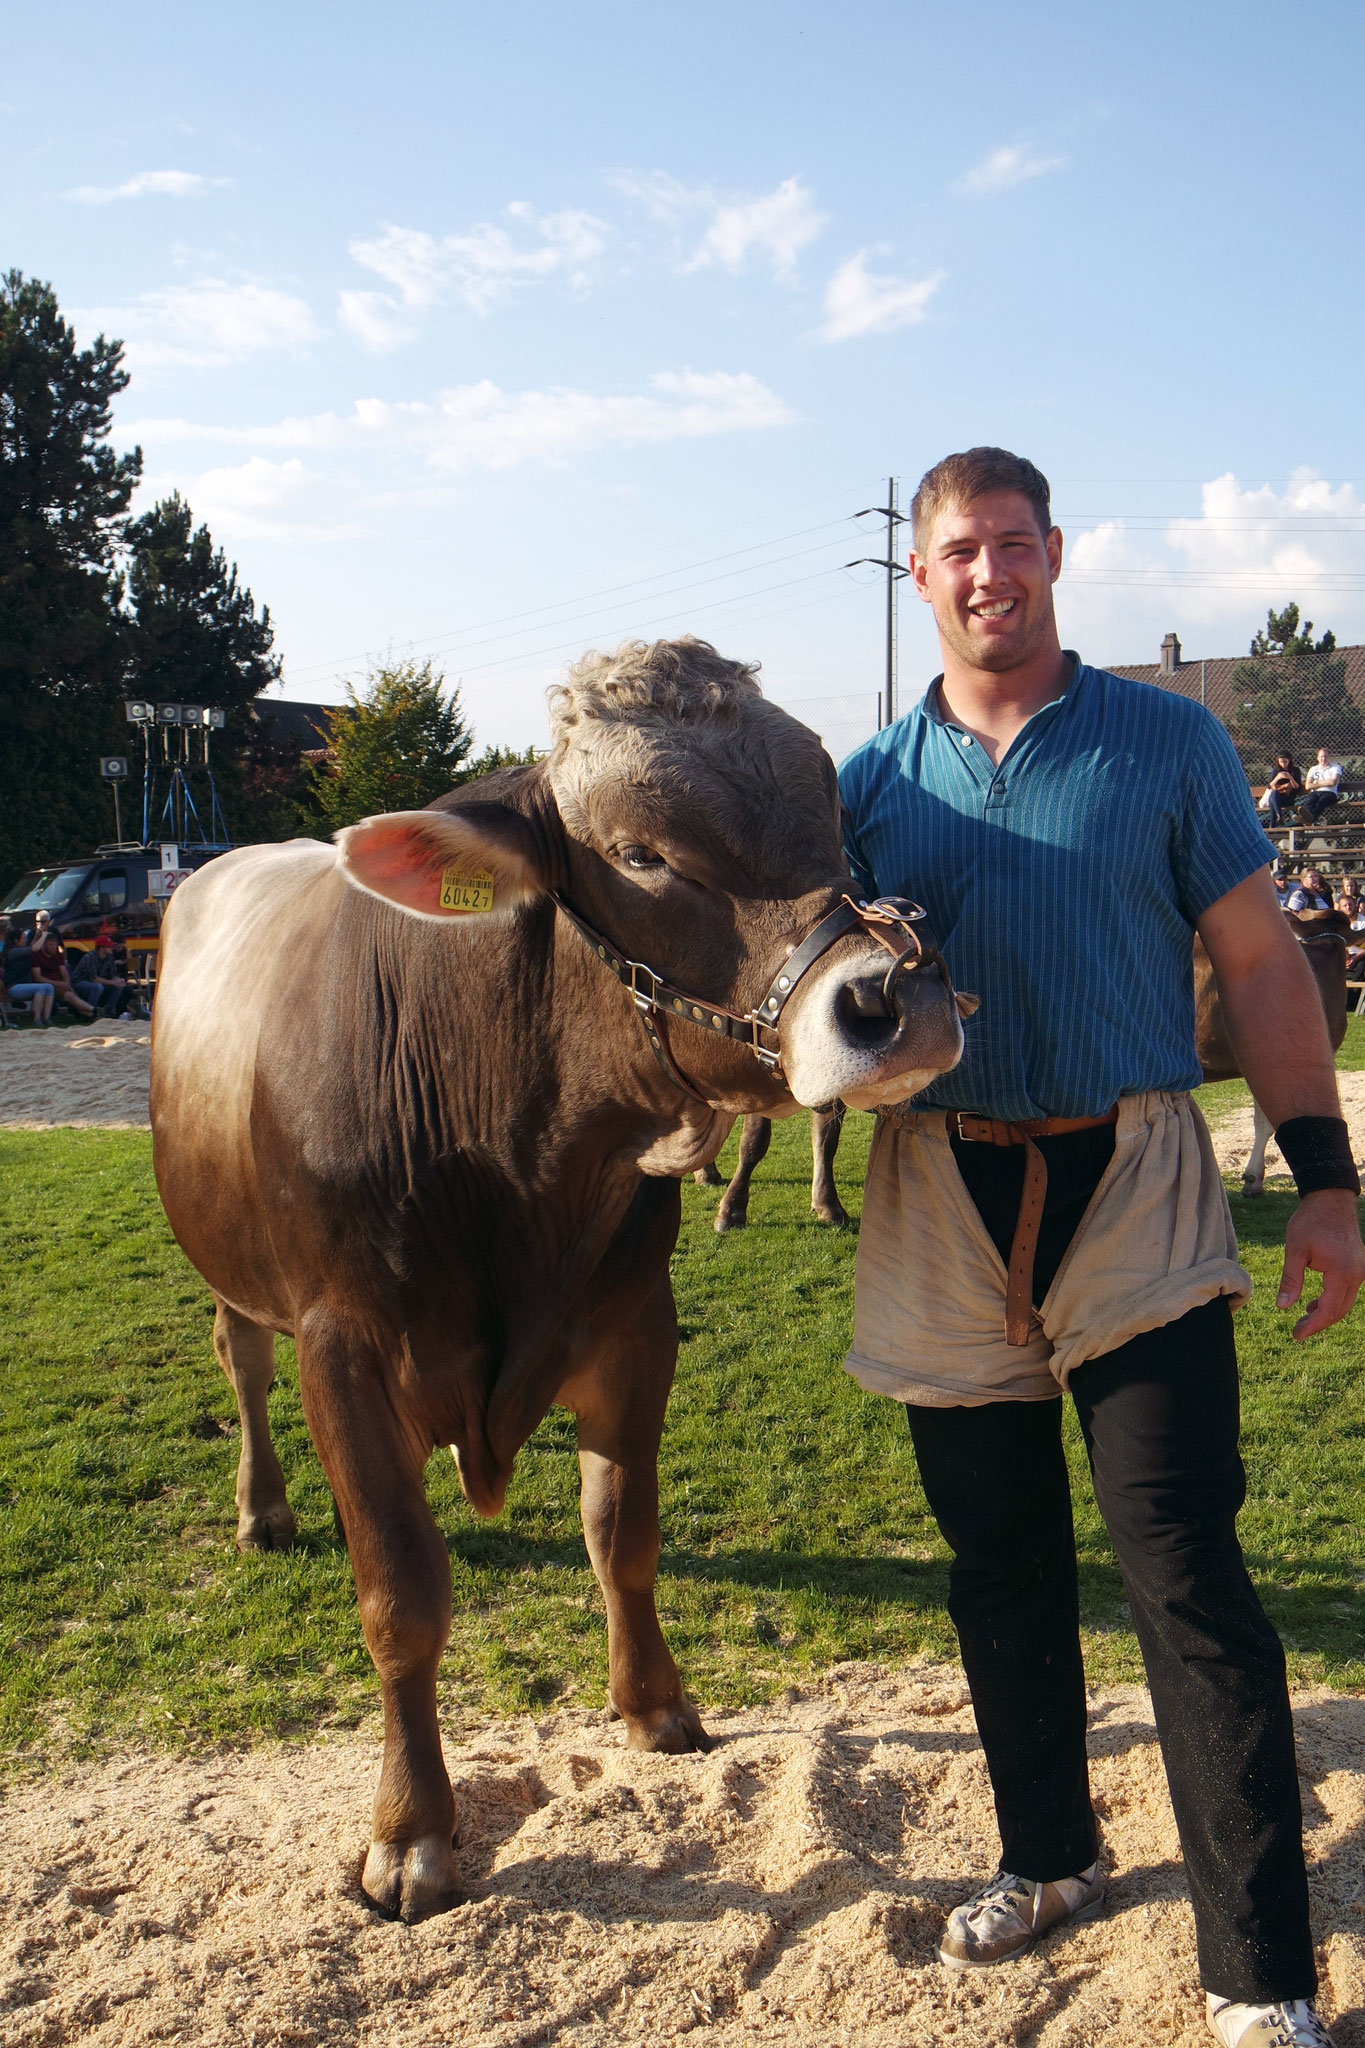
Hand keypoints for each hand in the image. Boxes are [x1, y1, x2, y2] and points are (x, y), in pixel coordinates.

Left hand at [1277, 1188, 1364, 1339]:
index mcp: (1342, 1272)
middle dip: (1319, 1324)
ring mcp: (1360, 1270)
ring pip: (1345, 1303)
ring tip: (1303, 1320)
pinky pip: (1347, 1292)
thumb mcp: (1295, 1250)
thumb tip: (1283, 1307)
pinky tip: (1314, 1304)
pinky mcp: (1357, 1266)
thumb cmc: (1311, 1221)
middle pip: (1339, 1311)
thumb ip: (1291, 1280)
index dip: (1312, 1326)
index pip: (1328, 1310)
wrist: (1330, 1199)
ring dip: (1326, 1313)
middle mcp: (1356, 1275)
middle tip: (1297, 1332)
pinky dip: (1332, 1301)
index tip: (1296, 1335)